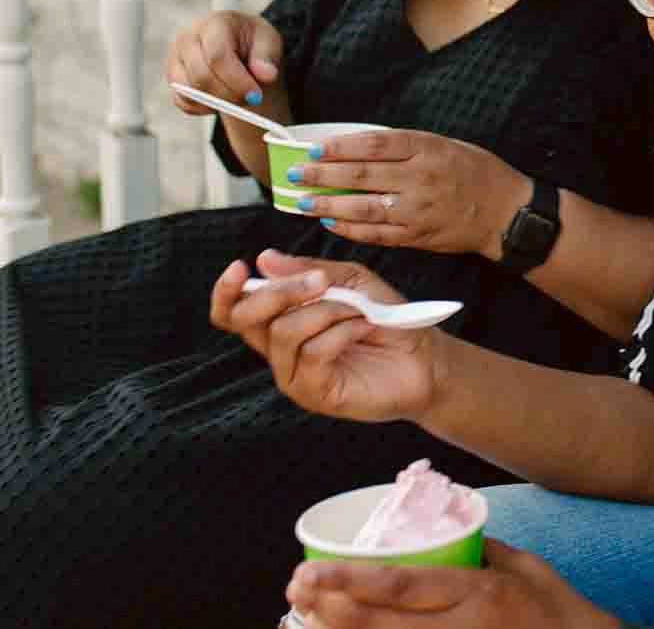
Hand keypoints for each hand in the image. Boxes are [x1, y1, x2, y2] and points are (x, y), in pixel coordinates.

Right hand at [166, 9, 285, 112]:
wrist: (239, 47)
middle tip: (251, 100)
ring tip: (238, 94)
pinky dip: (204, 108)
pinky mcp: (173, 77)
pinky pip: (184, 102)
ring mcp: (175, 58)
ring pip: (190, 91)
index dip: (236, 80)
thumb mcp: (269, 42)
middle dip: (229, 94)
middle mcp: (188, 37)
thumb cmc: (254, 43)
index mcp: (215, 23)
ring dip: (218, 102)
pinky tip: (222, 98)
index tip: (255, 95)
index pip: (217, 56)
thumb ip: (268, 57)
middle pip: (201, 76)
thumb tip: (267, 75)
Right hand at [210, 249, 440, 423]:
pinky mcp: (315, 394)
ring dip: (326, 311)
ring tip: (359, 310)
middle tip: (320, 281)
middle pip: (247, 320)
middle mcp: (280, 351)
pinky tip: (364, 328)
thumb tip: (265, 259)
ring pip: (284, 333)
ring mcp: (295, 375)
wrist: (426, 358)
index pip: (233, 312)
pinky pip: (313, 353)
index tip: (240, 266)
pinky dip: (341, 333)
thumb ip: (309, 271)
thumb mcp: (352, 282)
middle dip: (280, 292)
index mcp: (281, 321)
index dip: (227, 292)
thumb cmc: (387, 319)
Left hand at [285, 538, 621, 628]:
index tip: (309, 572)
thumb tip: (444, 533)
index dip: (349, 581)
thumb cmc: (562, 613)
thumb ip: (483, 552)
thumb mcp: (527, 568)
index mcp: (480, 594)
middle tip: (295, 592)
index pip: (401, 585)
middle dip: (331, 610)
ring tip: (306, 622)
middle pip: (382, 624)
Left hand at [287, 129, 525, 256]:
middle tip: (296, 175)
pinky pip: (376, 233)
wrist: (505, 213)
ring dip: (328, 205)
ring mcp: (418, 211)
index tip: (314, 149)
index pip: (373, 144)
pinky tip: (331, 222)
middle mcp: (421, 179)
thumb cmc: (474, 171)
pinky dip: (350, 228)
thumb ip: (404, 145)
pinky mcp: (417, 237)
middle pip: (361, 176)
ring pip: (363, 208)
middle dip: (322, 176)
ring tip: (303, 202)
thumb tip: (354, 146)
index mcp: (427, 149)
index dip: (339, 147)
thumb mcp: (443, 144)